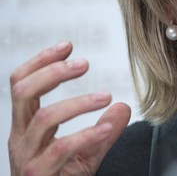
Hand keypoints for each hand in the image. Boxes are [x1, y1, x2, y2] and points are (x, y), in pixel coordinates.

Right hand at [9, 42, 130, 175]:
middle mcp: (21, 138)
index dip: (41, 61)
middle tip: (85, 63)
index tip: (67, 45)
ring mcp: (27, 157)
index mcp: (25, 126)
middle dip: (53, 72)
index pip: (21, 83)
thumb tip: (124, 107)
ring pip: (44, 118)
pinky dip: (87, 135)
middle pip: (24, 93)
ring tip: (107, 96)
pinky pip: (61, 149)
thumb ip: (103, 130)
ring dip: (78, 102)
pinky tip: (108, 127)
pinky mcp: (39, 175)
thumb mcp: (84, 153)